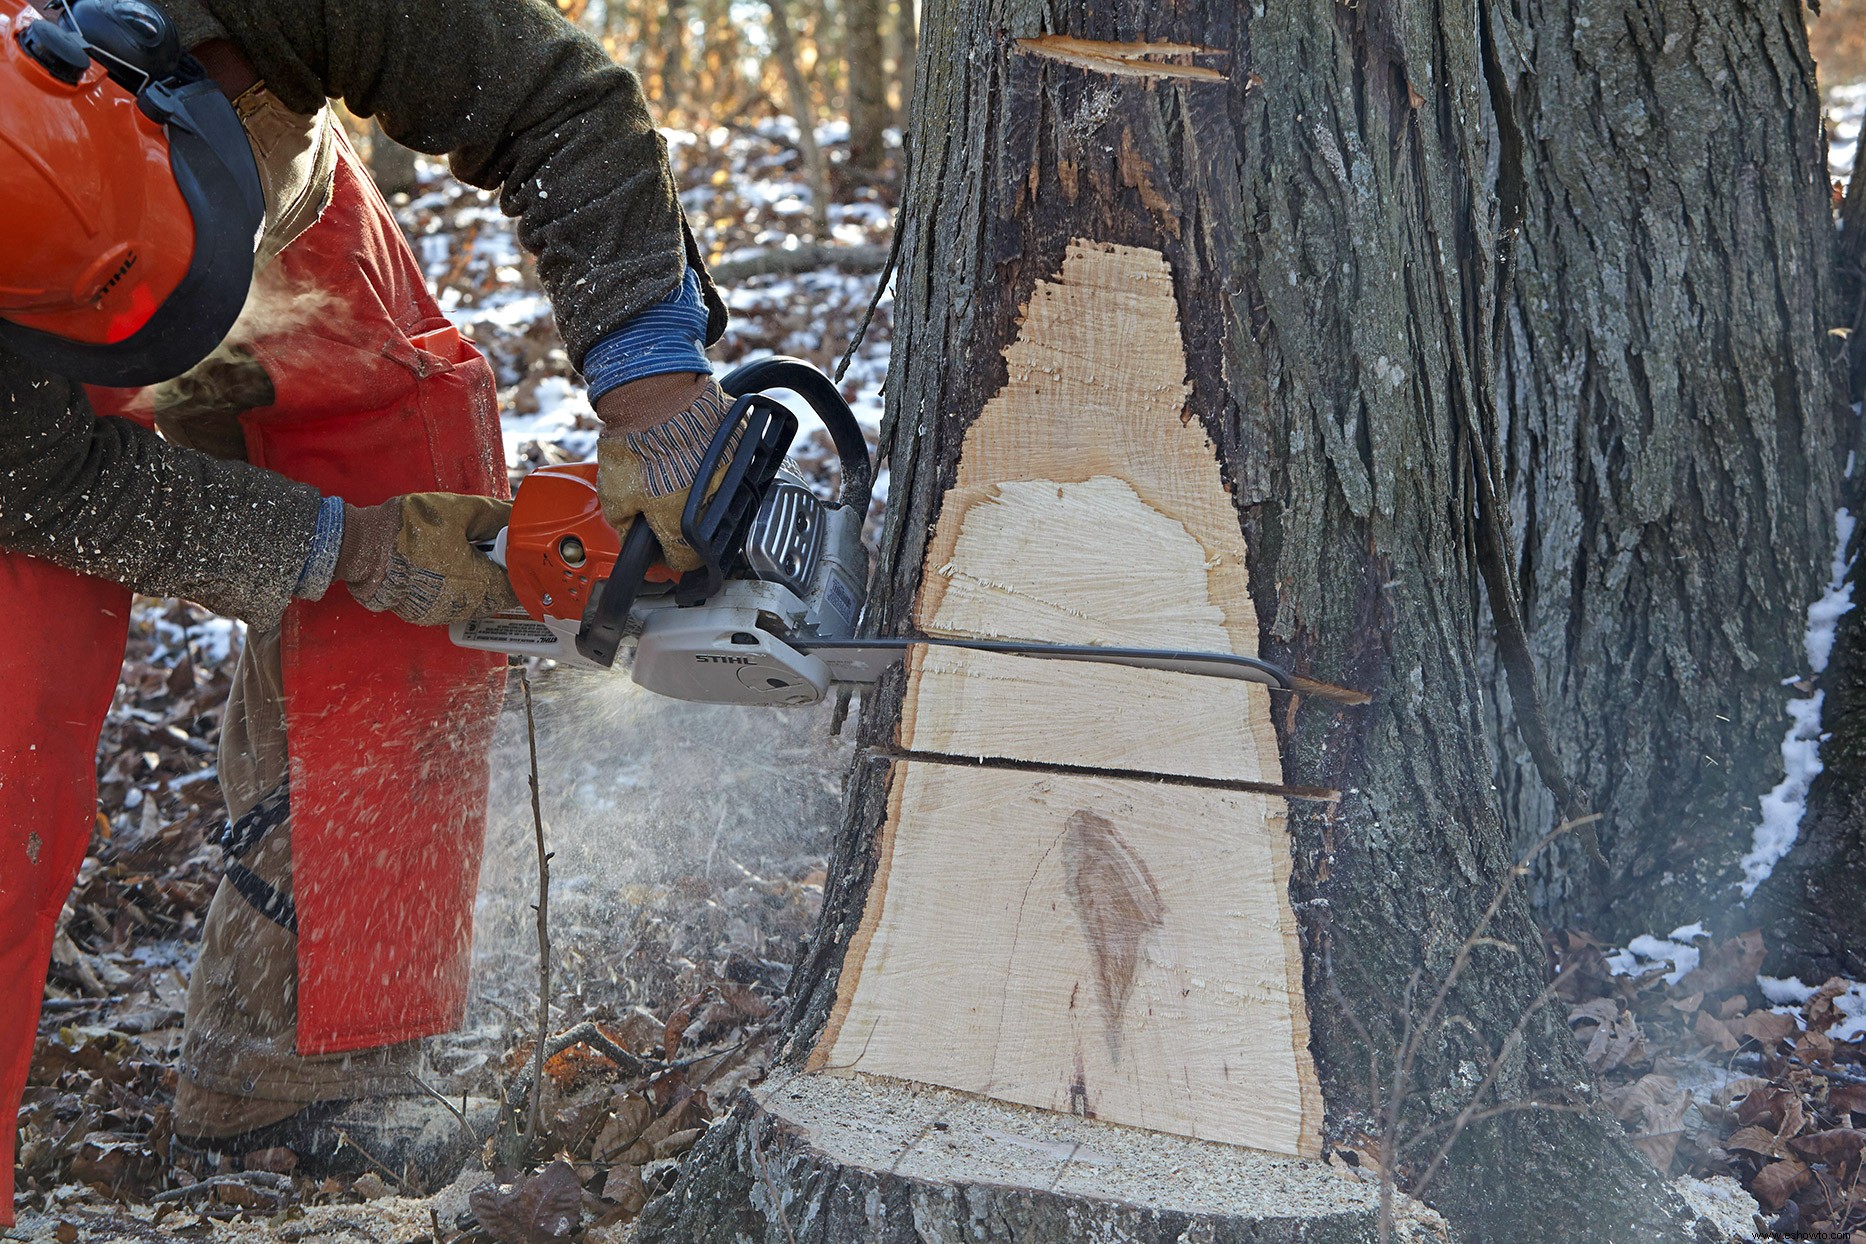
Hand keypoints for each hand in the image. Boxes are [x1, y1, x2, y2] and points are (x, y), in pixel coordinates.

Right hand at [335, 493, 517, 625]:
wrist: (359, 546)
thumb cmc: (407, 528)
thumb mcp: (459, 509)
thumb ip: (496, 515)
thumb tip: (519, 517)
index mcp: (479, 584)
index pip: (520, 584)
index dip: (520, 563)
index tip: (511, 545)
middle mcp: (464, 607)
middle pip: (500, 594)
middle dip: (499, 569)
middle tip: (483, 543)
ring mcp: (442, 615)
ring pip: (477, 601)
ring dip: (478, 579)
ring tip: (460, 550)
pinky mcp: (424, 615)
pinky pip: (453, 603)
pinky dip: (456, 586)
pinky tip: (444, 563)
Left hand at [594, 372, 734, 572]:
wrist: (655, 395)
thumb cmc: (635, 443)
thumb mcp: (614, 494)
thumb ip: (624, 526)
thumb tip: (630, 542)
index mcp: (684, 523)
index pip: (685, 561)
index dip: (669, 557)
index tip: (662, 548)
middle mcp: (716, 504)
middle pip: (705, 530)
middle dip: (685, 522)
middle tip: (666, 501)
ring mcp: (734, 474)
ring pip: (723, 497)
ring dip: (704, 492)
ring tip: (681, 472)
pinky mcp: (743, 446)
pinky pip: (734, 464)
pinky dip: (718, 463)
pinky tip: (697, 452)